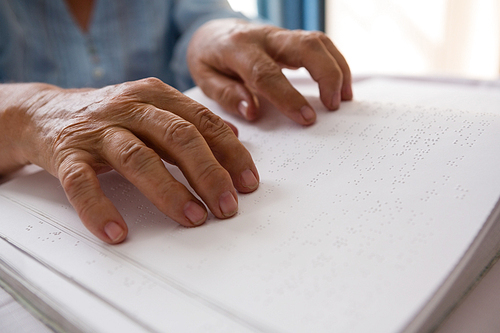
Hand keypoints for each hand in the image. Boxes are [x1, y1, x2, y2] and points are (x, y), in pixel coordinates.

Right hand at [1, 78, 258, 242]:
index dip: (230, 153)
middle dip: (209, 174)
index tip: (248, 183)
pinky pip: (82, 184)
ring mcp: (97, 131)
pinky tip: (118, 232)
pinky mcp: (66, 155)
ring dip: (170, 192)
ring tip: (193, 218)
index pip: (203, 122)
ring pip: (138, 158)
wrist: (45, 112)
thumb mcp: (152, 109)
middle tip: (228, 205)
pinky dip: (100, 209)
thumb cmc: (110, 117)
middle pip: (178, 137)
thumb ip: (190, 120)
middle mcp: (129, 108)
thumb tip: (233, 137)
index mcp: (155, 95)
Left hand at [187, 19, 351, 125]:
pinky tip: (340, 86)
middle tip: (334, 106)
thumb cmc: (209, 59)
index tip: (307, 118)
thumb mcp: (204, 80)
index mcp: (237, 49)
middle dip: (326, 75)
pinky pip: (320, 45)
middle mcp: (263, 37)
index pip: (266, 73)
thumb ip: (227, 95)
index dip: (288, 96)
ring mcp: (280, 35)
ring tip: (343, 99)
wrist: (212, 32)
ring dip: (336, 69)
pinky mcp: (291, 39)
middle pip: (304, 47)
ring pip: (318, 41)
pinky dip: (335, 64)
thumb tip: (253, 112)